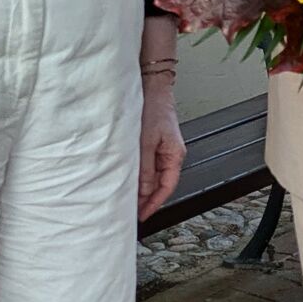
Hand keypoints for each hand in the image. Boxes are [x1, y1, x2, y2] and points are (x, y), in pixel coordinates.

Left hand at [138, 81, 185, 220]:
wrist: (151, 86)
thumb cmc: (152, 109)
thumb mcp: (145, 143)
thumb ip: (145, 169)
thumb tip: (144, 191)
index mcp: (175, 155)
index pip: (167, 187)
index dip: (154, 203)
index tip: (142, 215)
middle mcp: (171, 154)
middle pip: (160, 183)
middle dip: (147, 198)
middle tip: (131, 211)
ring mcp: (162, 148)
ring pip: (153, 174)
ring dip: (142, 186)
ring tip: (127, 196)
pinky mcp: (154, 142)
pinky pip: (148, 164)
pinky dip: (139, 174)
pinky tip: (128, 177)